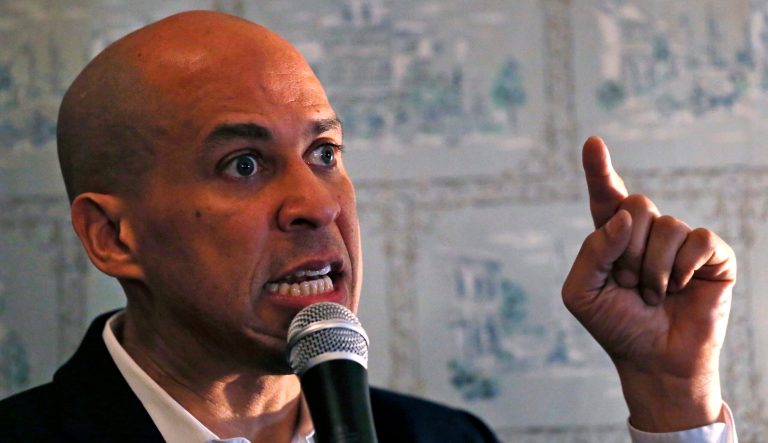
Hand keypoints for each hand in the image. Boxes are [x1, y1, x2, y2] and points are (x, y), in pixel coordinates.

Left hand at [562, 136, 735, 431]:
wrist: (653, 362)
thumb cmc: (615, 326)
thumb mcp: (582, 293)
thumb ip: (592, 251)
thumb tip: (623, 217)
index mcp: (612, 237)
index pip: (605, 196)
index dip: (599, 169)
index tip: (592, 143)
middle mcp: (647, 233)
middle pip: (636, 204)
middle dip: (627, 250)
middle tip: (628, 284)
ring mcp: (681, 242)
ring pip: (666, 226)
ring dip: (653, 269)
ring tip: (652, 295)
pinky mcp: (712, 256)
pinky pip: (699, 240)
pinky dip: (683, 267)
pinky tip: (681, 288)